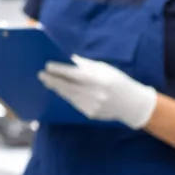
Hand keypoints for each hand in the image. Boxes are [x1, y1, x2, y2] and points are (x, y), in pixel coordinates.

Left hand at [39, 55, 158, 129]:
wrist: (133, 104)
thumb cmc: (119, 82)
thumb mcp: (105, 69)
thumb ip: (87, 65)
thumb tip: (69, 60)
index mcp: (99, 79)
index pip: (74, 74)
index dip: (59, 70)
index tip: (48, 66)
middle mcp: (95, 94)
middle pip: (68, 86)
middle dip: (53, 80)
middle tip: (41, 75)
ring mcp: (92, 106)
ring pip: (69, 96)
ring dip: (57, 89)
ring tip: (47, 82)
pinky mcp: (90, 114)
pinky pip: (74, 104)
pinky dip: (67, 97)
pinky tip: (60, 91)